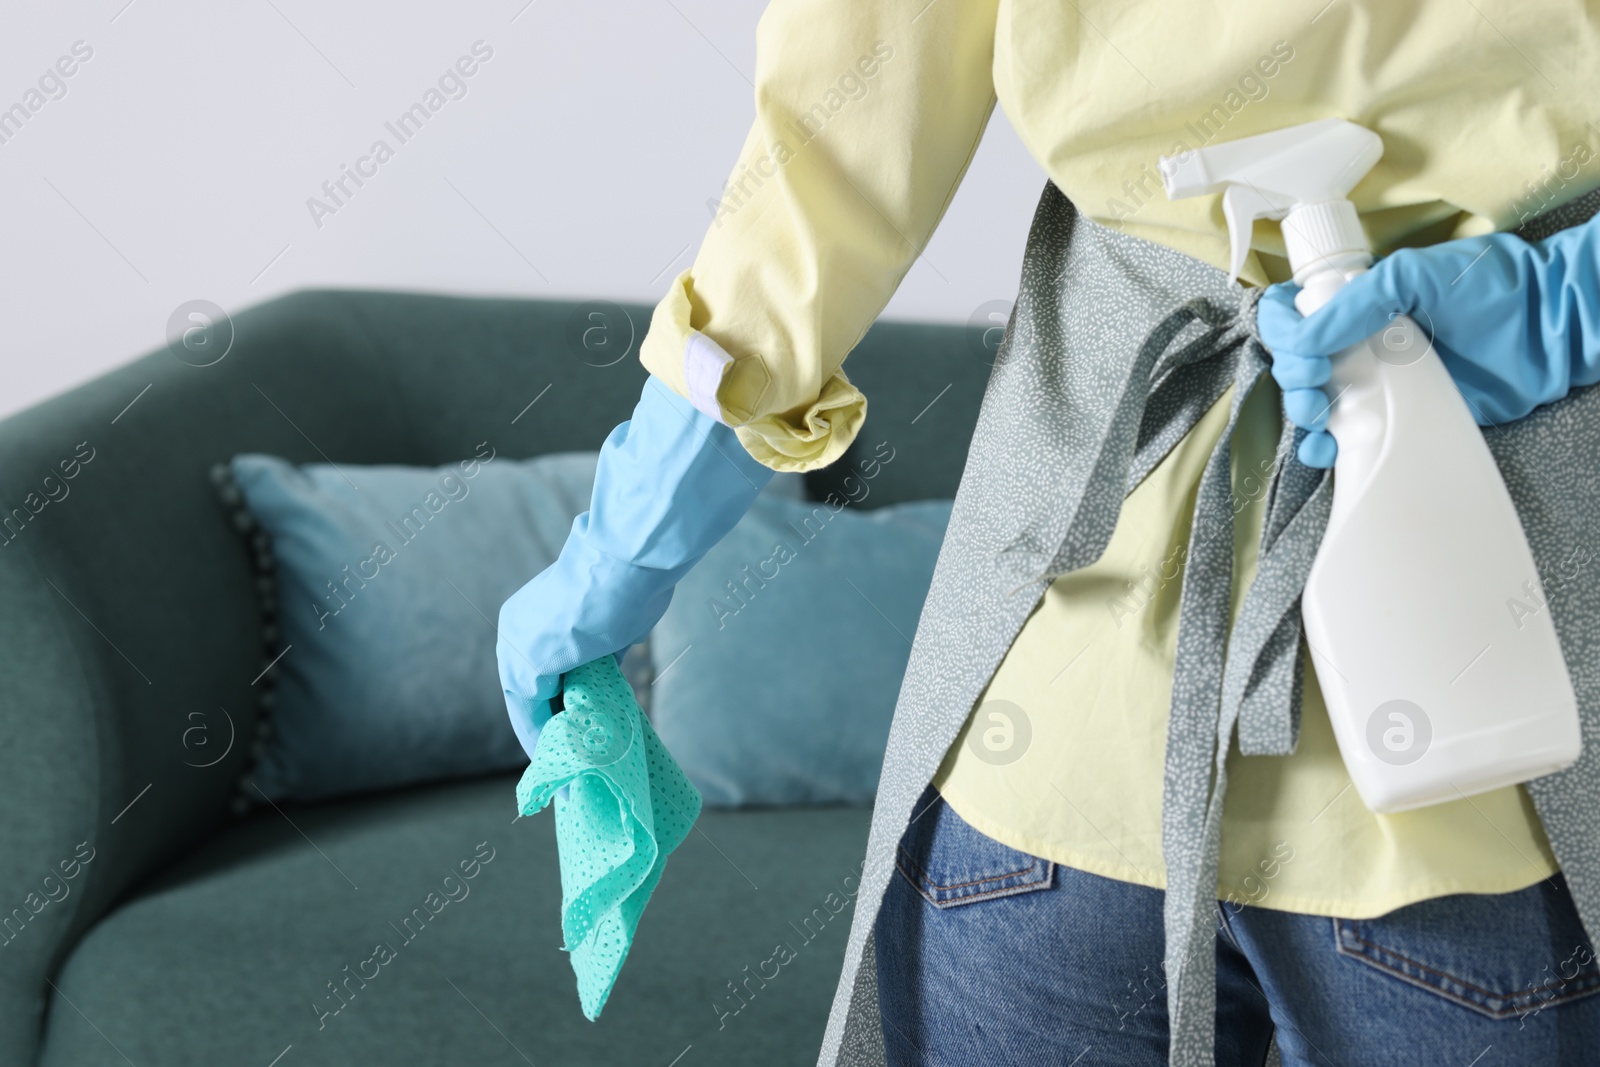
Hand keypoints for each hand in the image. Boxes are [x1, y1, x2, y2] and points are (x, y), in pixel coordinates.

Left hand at [497, 376, 771, 756]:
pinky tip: (564, 756)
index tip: (565, 726)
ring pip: (526, 705)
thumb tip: (605, 665)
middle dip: (546, 724)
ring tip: (566, 764)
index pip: (534, 668)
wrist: (629, 562)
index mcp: (532, 611)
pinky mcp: (527, 664)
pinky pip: (531, 712)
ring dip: (546, 736)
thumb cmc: (631, 577)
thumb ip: (600, 645)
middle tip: (565, 754)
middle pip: (525, 690)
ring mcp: (516, 646)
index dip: (549, 702)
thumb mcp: (612, 618)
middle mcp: (515, 628)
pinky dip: (545, 737)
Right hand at [1257, 214, 1599, 467]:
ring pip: (1312, 404)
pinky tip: (1326, 450)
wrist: (1545, 331)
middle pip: (1295, 363)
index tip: (1303, 351)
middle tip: (1315, 383)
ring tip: (1318, 419)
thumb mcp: (1413, 276)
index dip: (1284, 333)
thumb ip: (1355, 303)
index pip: (1294, 314)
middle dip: (1293, 378)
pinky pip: (1345, 437)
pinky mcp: (1394, 419)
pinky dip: (1325, 448)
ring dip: (1302, 415)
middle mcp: (1358, 342)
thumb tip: (1304, 340)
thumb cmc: (1488, 289)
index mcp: (1356, 303)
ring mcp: (1374, 382)